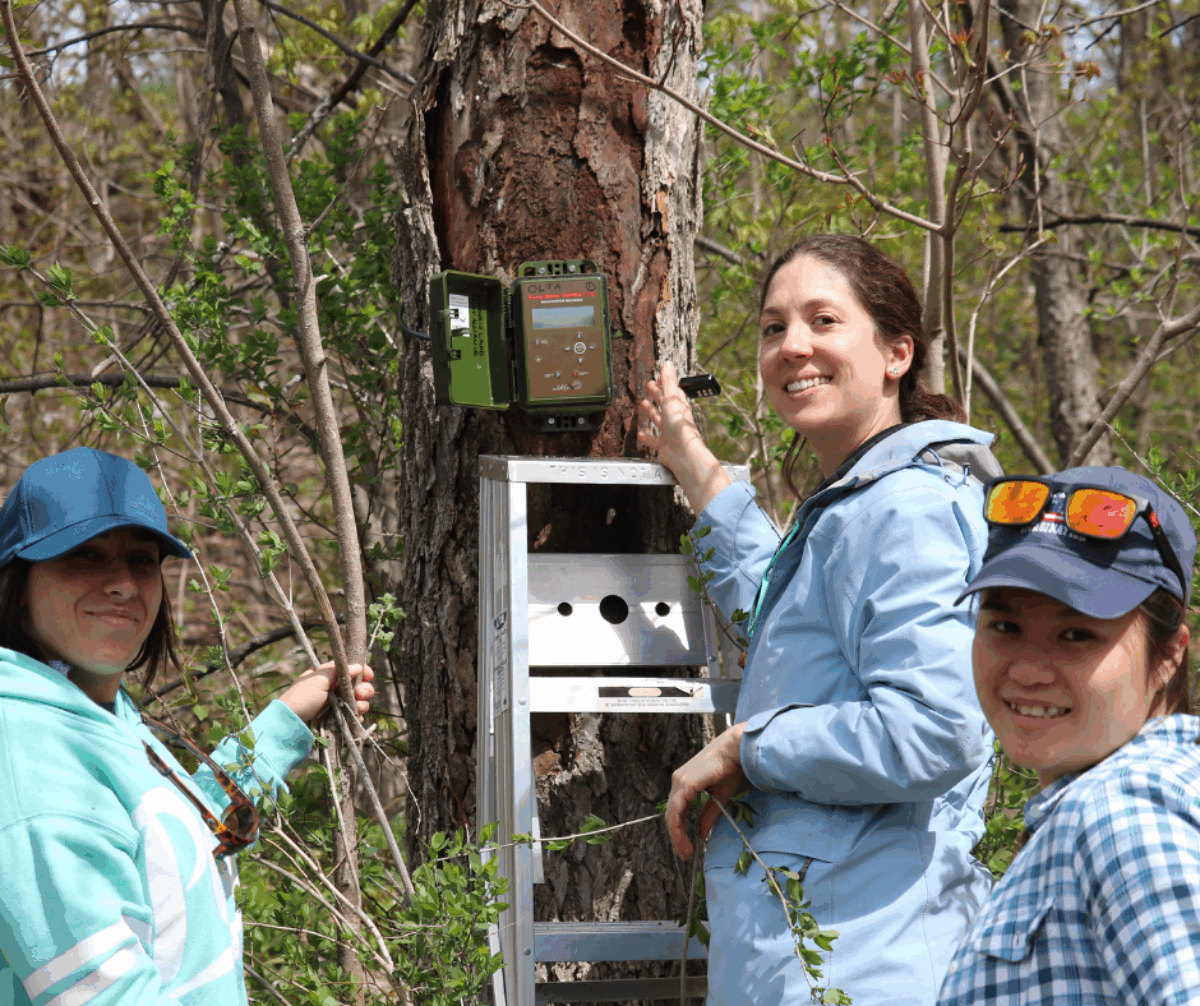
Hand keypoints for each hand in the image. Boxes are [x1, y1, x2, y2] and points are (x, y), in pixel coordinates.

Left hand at [279, 661, 374, 723]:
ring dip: (363, 704)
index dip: (362, 672)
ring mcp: (336, 705)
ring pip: (358, 701)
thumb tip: (358, 666)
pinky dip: (357, 716)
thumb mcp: (317, 679)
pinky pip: (353, 716)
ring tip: (358, 707)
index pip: (350, 670)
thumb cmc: (301, 698)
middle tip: (360, 694)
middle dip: (364, 689)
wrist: (290, 723)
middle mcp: (334, 689)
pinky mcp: (337, 720)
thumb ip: (338, 670)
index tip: (368, 676)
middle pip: (358, 686)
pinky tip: (356, 717)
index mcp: (328, 676)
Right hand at [638, 361, 730, 513]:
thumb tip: (667, 363)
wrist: (683, 453)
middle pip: (665, 404)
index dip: (666, 383)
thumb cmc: (680, 427)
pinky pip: (654, 441)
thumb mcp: (672, 399)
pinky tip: (641, 434)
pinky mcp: (664, 446)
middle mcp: (675, 419)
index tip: (659, 376)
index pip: (672, 391)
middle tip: (650, 386)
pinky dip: (647, 437)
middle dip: (658, 395)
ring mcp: (670, 433)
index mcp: (679, 407)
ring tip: (644, 404)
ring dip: (652, 412)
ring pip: (660, 420)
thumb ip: (669, 381)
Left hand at [665, 723, 746, 860]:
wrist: (736, 749)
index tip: (686, 849)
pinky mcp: (685, 783)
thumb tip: (701, 834)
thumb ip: (708, 814)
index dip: (679, 831)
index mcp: (685, 782)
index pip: (677, 810)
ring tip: (684, 852)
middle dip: (676, 837)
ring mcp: (679, 781)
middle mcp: (678, 780)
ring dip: (676, 836)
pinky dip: (678, 827)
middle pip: (672, 814)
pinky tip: (684, 840)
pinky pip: (676, 810)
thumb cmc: (731, 768)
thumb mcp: (719, 797)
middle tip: (684, 854)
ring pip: (671, 814)